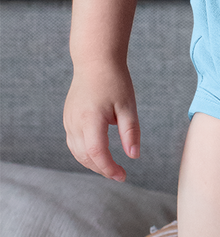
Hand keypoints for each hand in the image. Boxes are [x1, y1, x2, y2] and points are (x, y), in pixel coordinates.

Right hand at [63, 64, 139, 181]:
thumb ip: (131, 132)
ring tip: (111, 167)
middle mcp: (75, 122)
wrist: (95, 61)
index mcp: (90, 119)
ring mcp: (68, 120)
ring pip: (76, 152)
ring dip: (92, 163)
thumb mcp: (128, 106)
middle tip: (120, 174)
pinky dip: (85, 153)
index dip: (109, 168)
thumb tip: (134, 156)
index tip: (123, 176)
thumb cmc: (114, 81)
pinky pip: (73, 143)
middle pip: (85, 156)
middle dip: (102, 169)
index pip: (97, 153)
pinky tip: (99, 154)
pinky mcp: (67, 118)